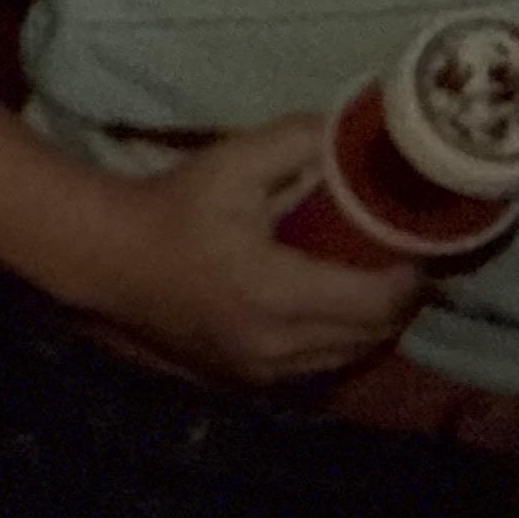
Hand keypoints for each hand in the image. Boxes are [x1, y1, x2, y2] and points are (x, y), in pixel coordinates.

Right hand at [86, 116, 426, 385]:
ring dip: (370, 326)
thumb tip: (347, 139)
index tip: (412, 246)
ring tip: (370, 287)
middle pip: (373, 336)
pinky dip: (337, 343)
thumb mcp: (231, 161)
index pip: (377, 302)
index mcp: (279, 293)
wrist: (107, 257)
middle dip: (396, 302)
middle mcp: (279, 345)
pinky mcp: (247, 379)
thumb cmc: (170, 207)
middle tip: (398, 262)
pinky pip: (317, 368)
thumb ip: (297, 142)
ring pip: (349, 357)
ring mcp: (263, 370)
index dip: (408, 277)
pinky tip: (328, 312)